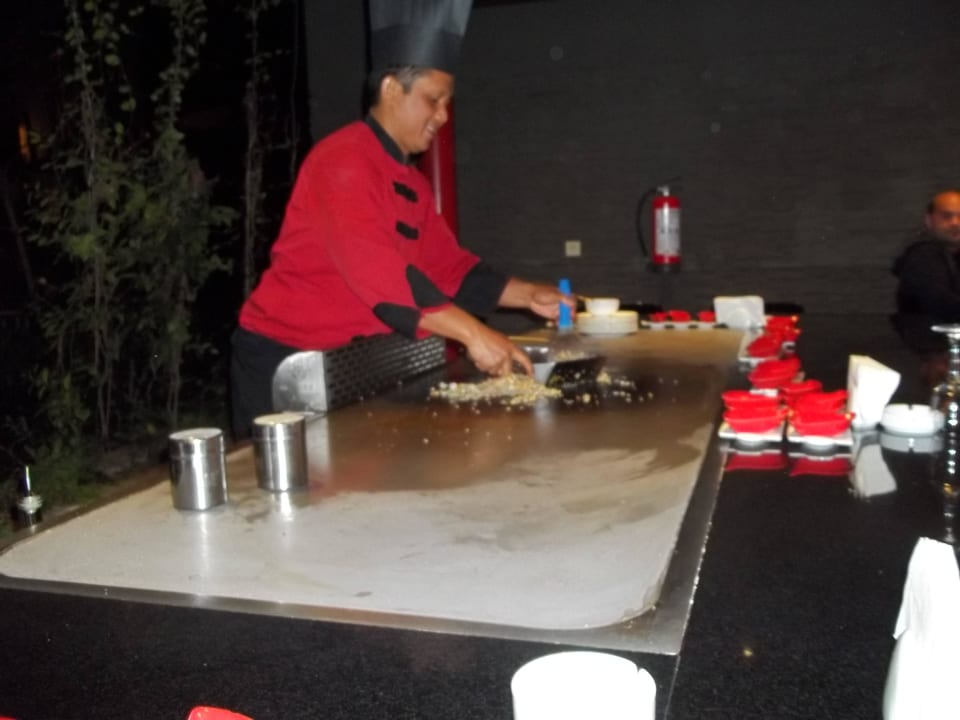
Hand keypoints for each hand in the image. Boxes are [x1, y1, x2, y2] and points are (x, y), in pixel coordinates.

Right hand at [417, 304, 531, 376]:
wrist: (475, 334)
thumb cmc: (486, 335)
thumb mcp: (501, 342)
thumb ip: (505, 353)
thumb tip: (506, 364)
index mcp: (512, 348)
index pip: (525, 360)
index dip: (529, 369)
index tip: (531, 376)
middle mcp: (507, 356)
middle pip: (506, 372)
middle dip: (499, 372)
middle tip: (491, 366)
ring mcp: (498, 361)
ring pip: (494, 372)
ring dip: (488, 368)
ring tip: (483, 356)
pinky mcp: (490, 364)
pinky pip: (485, 370)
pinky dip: (481, 366)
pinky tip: (479, 357)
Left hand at [527, 283, 574, 320]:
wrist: (531, 297)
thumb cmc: (542, 292)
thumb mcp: (554, 294)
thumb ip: (564, 298)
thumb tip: (573, 303)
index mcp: (566, 296)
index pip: (573, 302)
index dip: (573, 308)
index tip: (571, 312)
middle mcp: (564, 303)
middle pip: (571, 311)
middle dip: (571, 316)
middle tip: (569, 320)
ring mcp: (559, 310)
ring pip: (566, 316)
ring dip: (566, 321)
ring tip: (563, 323)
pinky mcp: (554, 315)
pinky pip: (559, 320)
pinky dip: (560, 323)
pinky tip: (558, 324)